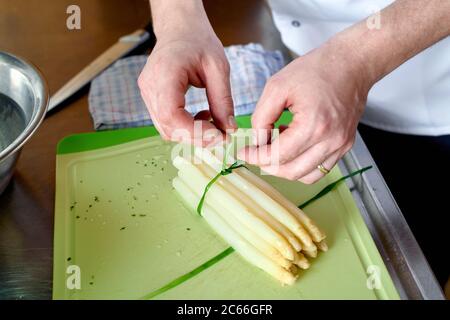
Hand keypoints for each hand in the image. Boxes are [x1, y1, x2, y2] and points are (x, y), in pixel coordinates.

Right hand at [138, 5, 235, 145]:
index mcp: (165, 73)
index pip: (171, 114)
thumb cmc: (198, 41)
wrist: (180, 28)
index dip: (194, 131)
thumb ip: (223, 100)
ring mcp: (147, 92)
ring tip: (213, 122)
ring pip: (166, 128)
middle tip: (222, 135)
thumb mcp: (218, 68)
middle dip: (197, 137)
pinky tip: (202, 116)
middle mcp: (150, 85)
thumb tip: (229, 129)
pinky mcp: (150, 97)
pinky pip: (166, 121)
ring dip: (192, 134)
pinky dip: (185, 127)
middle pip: (169, 126)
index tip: (218, 135)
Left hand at [238, 40, 371, 183]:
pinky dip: (302, 164)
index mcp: (313, 125)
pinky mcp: (345, 146)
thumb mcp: (277, 87)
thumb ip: (261, 117)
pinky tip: (293, 145)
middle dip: (267, 165)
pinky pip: (320, 169)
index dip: (255, 157)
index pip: (278, 156)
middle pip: (291, 171)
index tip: (242, 153)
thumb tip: (256, 141)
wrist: (351, 64)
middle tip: (255, 153)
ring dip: (285, 167)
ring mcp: (340, 146)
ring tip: (276, 146)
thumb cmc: (316, 70)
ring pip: (306, 176)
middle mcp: (330, 141)